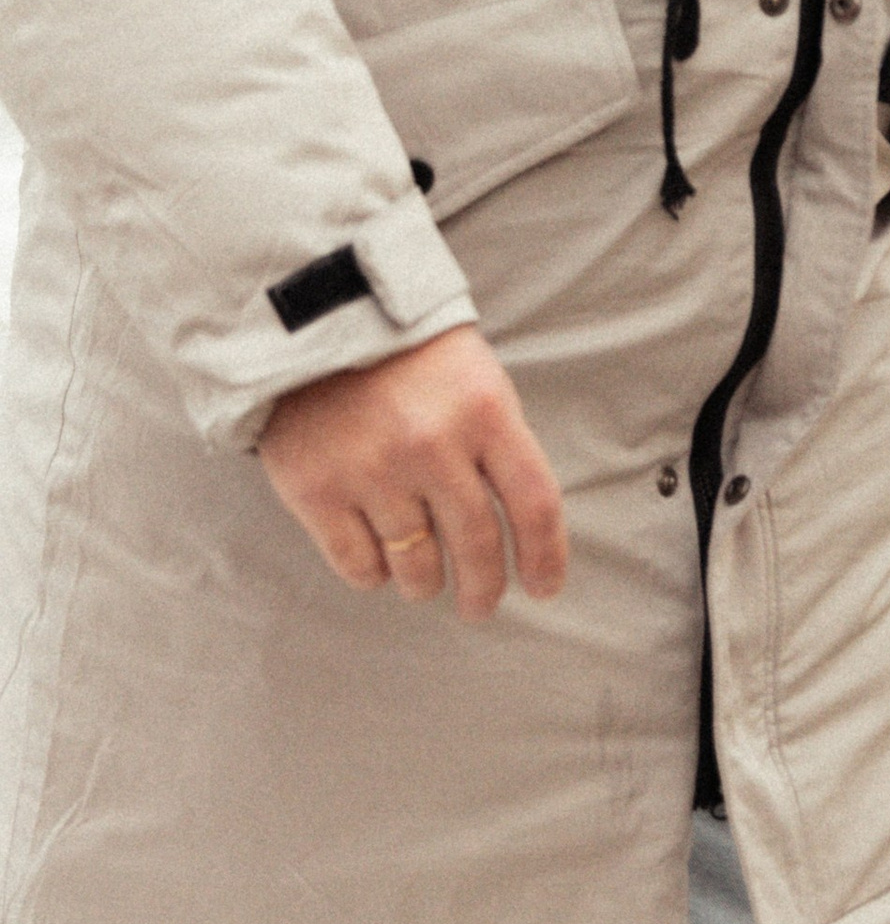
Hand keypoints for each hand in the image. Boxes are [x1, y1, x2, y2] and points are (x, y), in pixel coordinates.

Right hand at [259, 324, 568, 622]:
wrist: (311, 318)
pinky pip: (359, 564)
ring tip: (425, 584)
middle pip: (477, 545)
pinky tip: (378, 562)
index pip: (534, 504)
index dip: (545, 557)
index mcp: (485, 411)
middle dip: (484, 589)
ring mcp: (372, 469)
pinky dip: (374, 574)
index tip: (543, 589)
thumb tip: (522, 528)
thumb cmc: (406, 351)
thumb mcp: (473, 378)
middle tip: (481, 605)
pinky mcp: (316, 488)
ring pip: (416, 564)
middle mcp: (432, 444)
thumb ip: (497, 443)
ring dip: (425, 584)